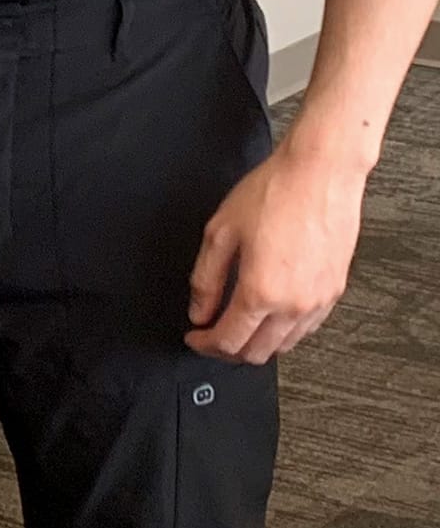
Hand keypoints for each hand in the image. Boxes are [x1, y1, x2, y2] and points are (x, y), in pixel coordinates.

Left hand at [185, 135, 367, 363]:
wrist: (319, 174)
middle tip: (210, 335)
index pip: (229, 340)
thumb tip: (199, 310)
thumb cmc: (273, 193)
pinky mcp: (335, 293)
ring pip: (284, 346)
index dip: (205, 345)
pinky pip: (306, 329)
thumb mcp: (221, 231)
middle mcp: (294, 305)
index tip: (193, 337)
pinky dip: (282, 332)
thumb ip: (206, 278)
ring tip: (236, 324)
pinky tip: (268, 313)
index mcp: (261, 292)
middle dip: (228, 350)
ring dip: (257, 344)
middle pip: (257, 353)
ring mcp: (319, 302)